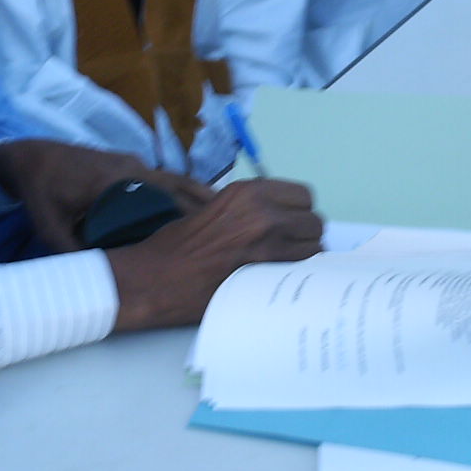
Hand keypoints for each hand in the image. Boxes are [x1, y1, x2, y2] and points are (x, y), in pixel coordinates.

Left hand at [0, 138, 213, 251]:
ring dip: (200, 196)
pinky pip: (166, 176)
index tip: (209, 236)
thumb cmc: (40, 192)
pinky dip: (186, 188)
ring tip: (227, 217)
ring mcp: (133, 163)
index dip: (187, 217)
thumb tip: (98, 280)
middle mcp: (131, 170)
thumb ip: (72, 252)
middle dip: (204, 208)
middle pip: (178, 188)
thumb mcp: (49, 227)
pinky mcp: (131, 161)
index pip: (161, 202)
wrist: (30, 156)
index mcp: (114, 184)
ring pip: (176, 179)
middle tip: (231, 230)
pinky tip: (201, 202)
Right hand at [105, 179, 323, 330]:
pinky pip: (302, 269)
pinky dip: (296, 273)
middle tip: (287, 246)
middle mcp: (264, 212)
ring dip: (303, 254)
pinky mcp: (267, 272)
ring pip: (314, 246)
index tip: (288, 222)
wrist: (156, 278)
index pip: (303, 195)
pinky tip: (278, 278)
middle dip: (304, 233)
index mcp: (248, 192)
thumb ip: (250, 209)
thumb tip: (280, 216)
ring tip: (281, 263)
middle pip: (314, 220)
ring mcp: (268, 243)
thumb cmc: (177, 244)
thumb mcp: (215, 208)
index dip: (297, 211)